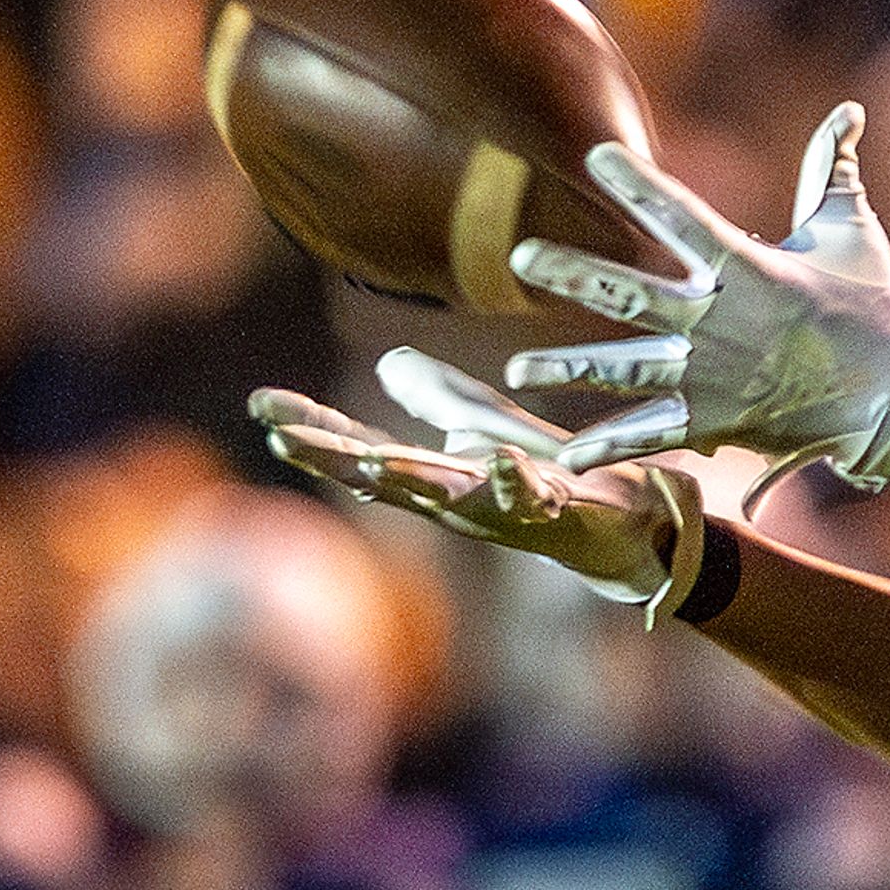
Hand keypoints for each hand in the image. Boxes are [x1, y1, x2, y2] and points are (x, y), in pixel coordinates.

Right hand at [253, 353, 687, 607]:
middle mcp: (459, 502)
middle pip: (385, 479)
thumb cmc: (549, 480)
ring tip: (373, 462)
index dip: (312, 430)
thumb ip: (437, 399)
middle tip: (286, 438)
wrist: (628, 526)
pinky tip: (498, 460)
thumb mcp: (485, 429)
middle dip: (333, 459)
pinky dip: (513, 482)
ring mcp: (505, 513)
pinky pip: (531, 500)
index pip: (360, 449)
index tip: (261, 404)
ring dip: (410, 480)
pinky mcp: (556, 515)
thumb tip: (387, 363)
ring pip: (446, 498)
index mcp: (435, 478)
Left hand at [502, 104, 889, 487]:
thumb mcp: (852, 232)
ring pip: (625, 368)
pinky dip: (611, 447)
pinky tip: (568, 456)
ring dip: (569, 369)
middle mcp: (719, 321)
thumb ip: (832, 170)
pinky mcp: (718, 420)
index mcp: (749, 268)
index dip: (640, 184)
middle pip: (629, 293)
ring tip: (521, 368)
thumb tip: (849, 111)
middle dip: (573, 273)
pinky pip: (653, 433)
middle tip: (522, 255)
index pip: (682, 215)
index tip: (599, 156)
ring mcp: (713, 375)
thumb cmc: (878, 307)